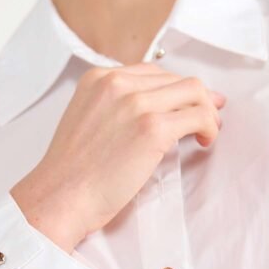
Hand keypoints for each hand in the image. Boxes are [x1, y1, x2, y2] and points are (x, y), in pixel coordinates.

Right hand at [11, 62, 225, 251]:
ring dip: (207, 110)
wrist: (60, 196)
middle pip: (175, 78)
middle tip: (205, 118)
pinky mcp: (152, 128)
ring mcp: (135, 104)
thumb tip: (153, 108)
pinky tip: (203, 141)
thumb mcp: (85, 119)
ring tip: (205, 131)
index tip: (185, 103)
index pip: (151, 72)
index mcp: (98, 79)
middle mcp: (117, 84)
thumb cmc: (71, 171)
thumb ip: (113, 106)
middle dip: (196, 98)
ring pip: (193, 91)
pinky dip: (209, 126)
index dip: (173, 88)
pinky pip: (198, 115)